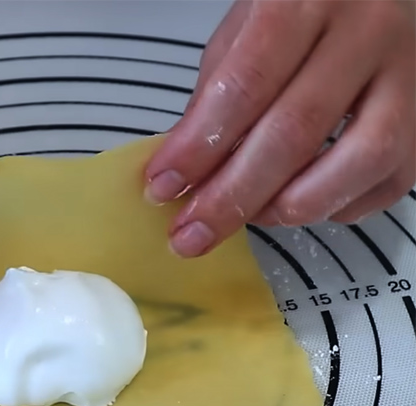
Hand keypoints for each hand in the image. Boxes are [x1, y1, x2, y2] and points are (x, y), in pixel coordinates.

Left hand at [144, 0, 414, 257]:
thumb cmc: (304, 5)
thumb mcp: (246, 26)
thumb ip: (218, 89)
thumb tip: (188, 164)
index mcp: (303, 1)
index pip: (244, 87)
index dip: (199, 147)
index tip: (163, 187)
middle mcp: (365, 33)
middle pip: (293, 133)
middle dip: (232, 197)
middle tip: (191, 233)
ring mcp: (408, 75)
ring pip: (355, 163)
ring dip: (287, 207)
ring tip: (244, 219)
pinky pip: (390, 179)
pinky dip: (337, 207)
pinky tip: (296, 206)